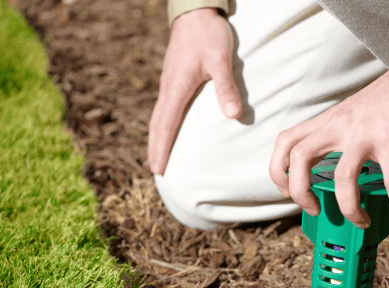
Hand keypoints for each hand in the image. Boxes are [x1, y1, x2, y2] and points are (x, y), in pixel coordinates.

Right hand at [148, 8, 241, 174]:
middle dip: (155, 148)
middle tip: (156, 170)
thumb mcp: (221, 59)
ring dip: (158, 137)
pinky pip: (165, 107)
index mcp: (176, 88)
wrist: (196, 10)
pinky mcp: (174, 78)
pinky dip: (163, 124)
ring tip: (159, 155)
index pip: (166, 126)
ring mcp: (169, 83)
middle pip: (157, 125)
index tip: (158, 168)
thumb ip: (227, 87)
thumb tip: (232, 115)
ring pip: (159, 116)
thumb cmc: (209, 34)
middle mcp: (168, 88)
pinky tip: (170, 129)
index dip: (161, 148)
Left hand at [269, 12, 388, 227]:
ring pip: (342, 177)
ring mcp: (365, 132)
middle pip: (300, 158)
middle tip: (315, 209)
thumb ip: (372, 151)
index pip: (287, 141)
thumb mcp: (369, 119)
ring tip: (362, 222)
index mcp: (331, 121)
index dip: (279, 170)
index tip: (289, 191)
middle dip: (300, 192)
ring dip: (349, 207)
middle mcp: (341, 126)